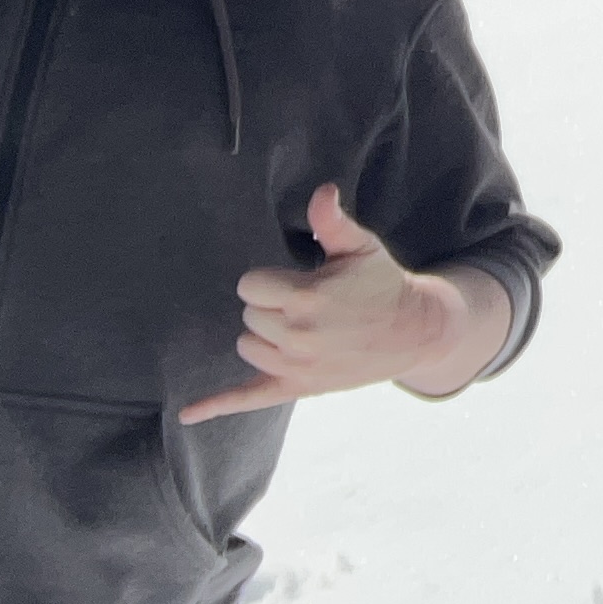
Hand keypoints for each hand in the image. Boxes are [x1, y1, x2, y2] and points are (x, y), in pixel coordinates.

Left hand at [179, 185, 507, 423]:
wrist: (415, 332)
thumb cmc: (383, 283)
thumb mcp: (361, 247)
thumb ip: (332, 221)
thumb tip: (321, 190)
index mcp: (306, 298)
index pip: (250, 286)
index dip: (271, 280)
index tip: (297, 280)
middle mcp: (297, 335)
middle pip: (249, 316)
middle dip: (272, 307)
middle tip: (309, 304)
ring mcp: (297, 365)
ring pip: (248, 346)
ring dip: (266, 337)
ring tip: (302, 329)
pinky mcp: (298, 387)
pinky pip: (248, 398)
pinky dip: (216, 405)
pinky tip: (187, 413)